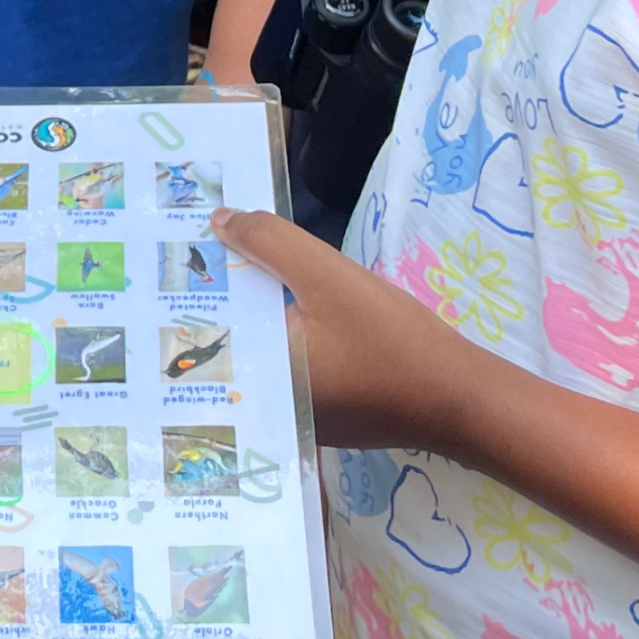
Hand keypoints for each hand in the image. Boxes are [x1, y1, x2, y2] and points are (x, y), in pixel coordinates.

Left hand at [209, 205, 470, 449]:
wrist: (464, 398)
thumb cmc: (390, 340)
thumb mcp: (326, 276)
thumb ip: (269, 243)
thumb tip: (218, 222)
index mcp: (261, 382)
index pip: (208, 329)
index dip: (195, 286)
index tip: (175, 249)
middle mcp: (271, 408)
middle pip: (235, 338)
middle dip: (223, 293)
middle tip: (197, 246)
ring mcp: (303, 416)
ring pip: (265, 349)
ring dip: (257, 311)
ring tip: (234, 261)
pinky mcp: (330, 414)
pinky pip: (292, 364)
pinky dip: (287, 332)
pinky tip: (285, 300)